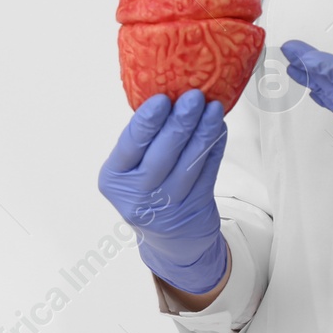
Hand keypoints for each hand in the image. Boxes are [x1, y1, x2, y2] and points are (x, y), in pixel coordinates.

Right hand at [97, 89, 228, 294]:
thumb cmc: (147, 189)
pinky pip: (208, 173)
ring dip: (203, 132)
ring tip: (213, 108)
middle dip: (180, 122)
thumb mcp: (131, 170)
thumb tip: (168, 92)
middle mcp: (136, 195)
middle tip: (194, 96)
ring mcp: (166, 206)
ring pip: (189, 163)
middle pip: (162, 153)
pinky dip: (215, 148)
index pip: (130, 145)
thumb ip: (143, 140)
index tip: (162, 98)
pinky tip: (218, 129)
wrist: (170, 240)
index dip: (147, 121)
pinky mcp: (194, 210)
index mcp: (114, 178)